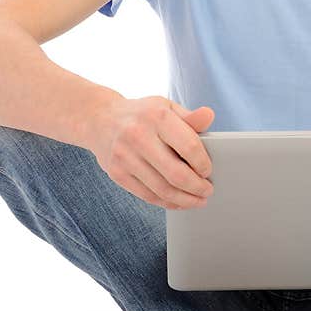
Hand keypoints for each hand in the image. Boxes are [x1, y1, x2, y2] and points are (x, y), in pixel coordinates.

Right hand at [89, 96, 215, 209]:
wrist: (100, 119)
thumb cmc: (143, 115)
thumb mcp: (167, 107)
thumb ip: (189, 117)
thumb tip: (209, 115)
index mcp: (157, 116)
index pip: (189, 146)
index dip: (203, 164)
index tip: (209, 171)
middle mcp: (138, 136)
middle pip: (176, 173)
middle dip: (197, 187)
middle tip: (207, 191)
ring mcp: (125, 156)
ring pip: (162, 189)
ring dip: (185, 200)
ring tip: (198, 200)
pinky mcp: (117, 173)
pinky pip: (147, 195)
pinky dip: (167, 203)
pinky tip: (179, 202)